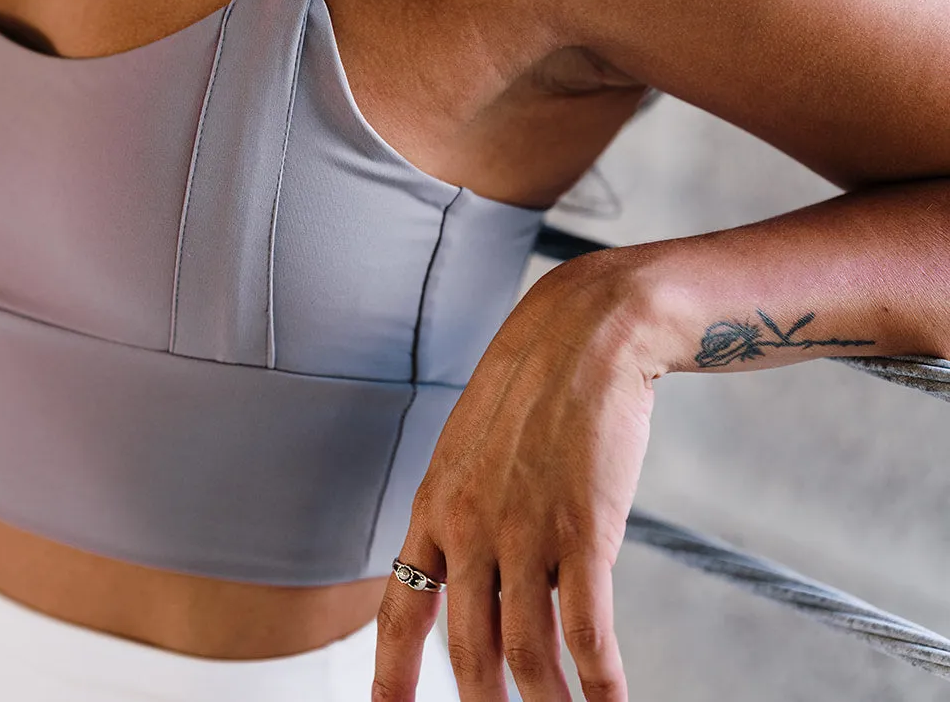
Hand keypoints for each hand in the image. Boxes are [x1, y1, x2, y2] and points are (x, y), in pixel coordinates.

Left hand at [372, 252, 659, 701]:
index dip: (390, 673)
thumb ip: (466, 516)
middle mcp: (468, 530)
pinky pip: (587, 627)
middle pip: (466, 652)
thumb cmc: (529, 391)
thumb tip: (484, 579)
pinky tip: (609, 700)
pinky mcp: (583, 530)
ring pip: (527, 653)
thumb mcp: (468, 451)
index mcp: (433, 511)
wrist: (581, 335)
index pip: (400, 610)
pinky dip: (600, 678)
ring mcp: (523, 532)